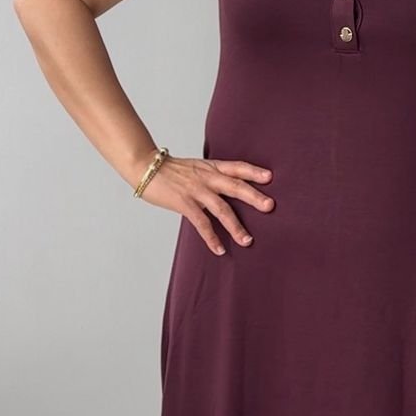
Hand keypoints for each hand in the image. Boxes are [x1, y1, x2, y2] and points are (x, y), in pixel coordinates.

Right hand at [138, 155, 273, 254]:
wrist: (145, 167)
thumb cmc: (170, 170)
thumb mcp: (196, 167)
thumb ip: (211, 175)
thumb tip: (227, 187)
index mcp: (211, 167)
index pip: (237, 167)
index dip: (254, 172)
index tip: (270, 178)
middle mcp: (207, 177)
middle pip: (235, 186)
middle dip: (253, 197)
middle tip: (270, 207)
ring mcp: (196, 190)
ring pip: (222, 209)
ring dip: (236, 226)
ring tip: (247, 241)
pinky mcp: (184, 203)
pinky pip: (201, 223)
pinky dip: (211, 237)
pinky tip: (219, 249)